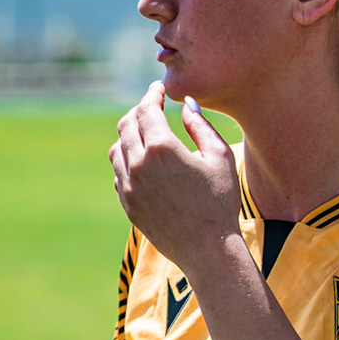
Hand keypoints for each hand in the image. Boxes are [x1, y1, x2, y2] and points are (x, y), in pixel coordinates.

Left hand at [108, 83, 242, 278]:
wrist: (207, 250)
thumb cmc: (221, 202)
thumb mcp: (220, 157)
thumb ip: (201, 125)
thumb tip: (185, 105)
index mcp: (162, 148)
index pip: (147, 109)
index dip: (152, 94)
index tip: (159, 89)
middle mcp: (139, 164)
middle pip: (127, 125)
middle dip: (139, 111)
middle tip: (152, 107)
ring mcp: (129, 186)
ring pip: (117, 148)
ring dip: (129, 135)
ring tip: (146, 134)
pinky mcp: (127, 204)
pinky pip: (119, 173)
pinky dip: (127, 160)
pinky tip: (143, 162)